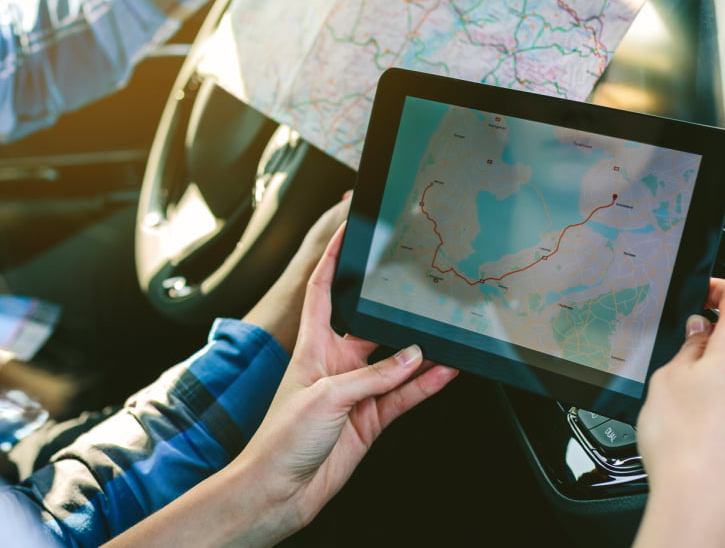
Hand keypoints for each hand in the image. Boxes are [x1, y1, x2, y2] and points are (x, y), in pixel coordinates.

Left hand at [234, 225, 459, 538]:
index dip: (334, 260)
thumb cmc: (279, 440)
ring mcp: (355, 392)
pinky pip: (405, 395)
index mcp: (311, 346)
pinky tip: (445, 371)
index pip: (323, 291)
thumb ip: (373, 375)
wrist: (278, 490)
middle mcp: (335, 365)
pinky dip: (426, 384)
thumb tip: (413, 357)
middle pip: (370, 327)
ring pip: (396, 363)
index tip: (349, 233)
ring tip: (446, 337)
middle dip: (393, 312)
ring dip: (420, 353)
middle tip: (419, 294)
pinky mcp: (370, 420)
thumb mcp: (325, 396)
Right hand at [633, 279, 724, 547]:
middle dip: (709, 335)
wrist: (705, 497)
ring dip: (713, 368)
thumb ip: (686, 346)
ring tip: (677, 388)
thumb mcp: (668, 376)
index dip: (717, 286)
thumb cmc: (688, 441)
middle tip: (675, 345)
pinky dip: (718, 395)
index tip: (701, 289)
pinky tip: (690, 415)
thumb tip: (697, 333)